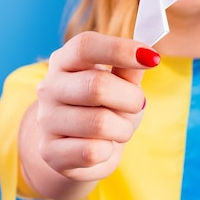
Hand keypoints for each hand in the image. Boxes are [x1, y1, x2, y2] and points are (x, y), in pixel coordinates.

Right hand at [36, 31, 159, 182]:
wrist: (79, 148)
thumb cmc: (104, 108)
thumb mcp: (121, 84)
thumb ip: (130, 69)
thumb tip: (146, 55)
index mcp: (65, 61)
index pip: (85, 46)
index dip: (119, 49)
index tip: (152, 58)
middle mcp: (50, 87)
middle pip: (97, 86)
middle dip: (131, 99)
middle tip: (137, 105)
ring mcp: (47, 120)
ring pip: (100, 123)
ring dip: (123, 128)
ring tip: (119, 129)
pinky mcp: (50, 152)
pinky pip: (92, 152)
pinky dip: (108, 150)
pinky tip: (103, 147)